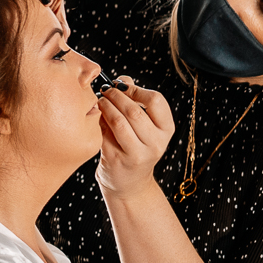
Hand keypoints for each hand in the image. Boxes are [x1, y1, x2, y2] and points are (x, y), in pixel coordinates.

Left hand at [95, 78, 174, 200]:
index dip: (137, 90)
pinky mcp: (118, 161)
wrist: (129, 183)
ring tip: (100, 101)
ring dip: (106, 107)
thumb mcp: (144, 126)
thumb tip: (123, 79)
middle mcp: (156, 144)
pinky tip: (96, 116)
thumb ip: (135, 100)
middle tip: (105, 90)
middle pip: (135, 111)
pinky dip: (99, 121)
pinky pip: (105, 134)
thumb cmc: (135, 147)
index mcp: (166, 130)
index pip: (156, 101)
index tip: (123, 86)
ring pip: (119, 122)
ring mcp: (138, 155)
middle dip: (116, 96)